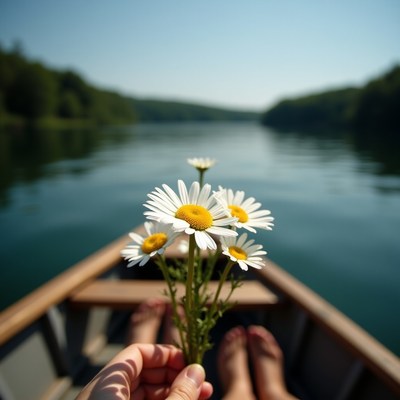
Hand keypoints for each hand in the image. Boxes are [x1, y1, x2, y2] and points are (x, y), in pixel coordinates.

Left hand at [77, 343, 212, 398]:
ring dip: (172, 390)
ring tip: (201, 395)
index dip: (164, 353)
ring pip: (144, 392)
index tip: (187, 362)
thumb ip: (180, 393)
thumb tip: (197, 370)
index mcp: (106, 385)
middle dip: (174, 374)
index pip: (137, 353)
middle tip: (199, 382)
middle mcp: (103, 394)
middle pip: (142, 372)